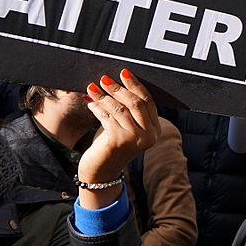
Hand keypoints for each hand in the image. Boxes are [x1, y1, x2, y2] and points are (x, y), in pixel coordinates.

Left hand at [77, 70, 159, 208]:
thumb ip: (127, 109)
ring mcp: (135, 139)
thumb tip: (118, 81)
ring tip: (92, 88)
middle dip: (118, 88)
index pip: (147, 101)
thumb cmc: (111, 145)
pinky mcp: (119, 141)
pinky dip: (98, 108)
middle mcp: (149, 135)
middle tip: (104, 79)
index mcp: (155, 130)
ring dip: (104, 96)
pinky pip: (108, 117)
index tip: (123, 72)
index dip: (135, 85)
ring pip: (120, 109)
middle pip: (136, 103)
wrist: (100, 173)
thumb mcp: (124, 126)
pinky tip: (90, 104)